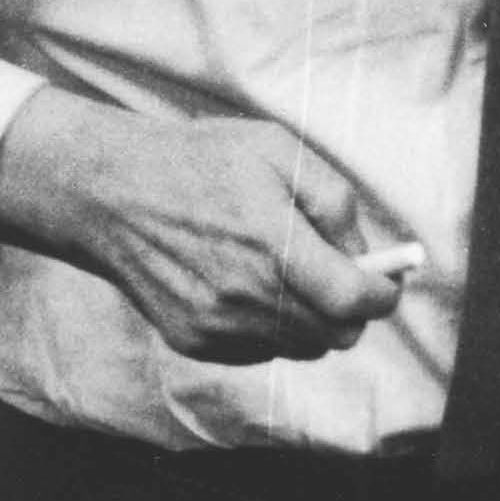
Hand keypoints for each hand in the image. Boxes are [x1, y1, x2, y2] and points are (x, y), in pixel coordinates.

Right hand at [0, 90, 404, 364]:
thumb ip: (332, 201)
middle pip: (335, 335)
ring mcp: (217, 327)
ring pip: (300, 347)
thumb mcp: (277, 149)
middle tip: (345, 275)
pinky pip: (260, 350)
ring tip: (290, 273)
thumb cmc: (200, 161)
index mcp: (273, 245)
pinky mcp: (194, 342)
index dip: (383, 293)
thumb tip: (363, 252)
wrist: (111, 193)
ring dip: (312, 319)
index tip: (388, 279)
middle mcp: (245, 297)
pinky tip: (251, 285)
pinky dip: (272, 327)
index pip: (353, 301)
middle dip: (352, 308)